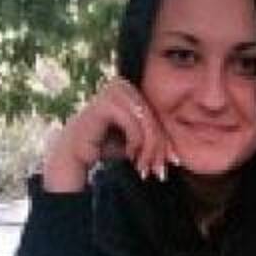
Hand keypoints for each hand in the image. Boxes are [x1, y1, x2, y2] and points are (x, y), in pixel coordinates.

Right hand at [43, 77, 177, 191]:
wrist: (76, 154)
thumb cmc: (107, 146)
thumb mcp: (138, 140)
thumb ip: (156, 138)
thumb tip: (180, 153)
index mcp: (132, 88)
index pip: (158, 114)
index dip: (167, 140)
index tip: (173, 163)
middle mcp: (124, 84)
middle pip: (155, 118)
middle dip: (159, 148)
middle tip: (158, 171)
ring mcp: (113, 90)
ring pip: (147, 122)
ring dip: (149, 148)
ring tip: (143, 166)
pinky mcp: (106, 102)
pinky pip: (134, 123)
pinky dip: (135, 141)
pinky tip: (130, 154)